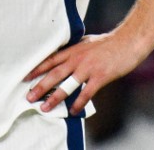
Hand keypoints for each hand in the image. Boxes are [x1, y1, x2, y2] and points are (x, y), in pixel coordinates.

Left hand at [23, 32, 145, 114]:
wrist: (127, 42)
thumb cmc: (108, 42)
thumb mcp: (86, 42)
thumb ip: (74, 50)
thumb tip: (65, 54)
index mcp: (73, 50)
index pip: (50, 60)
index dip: (37, 69)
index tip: (25, 77)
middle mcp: (77, 59)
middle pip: (54, 74)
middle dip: (40, 86)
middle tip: (28, 97)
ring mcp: (88, 68)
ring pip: (67, 85)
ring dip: (55, 97)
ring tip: (44, 107)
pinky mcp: (100, 77)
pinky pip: (86, 93)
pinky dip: (78, 103)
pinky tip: (72, 110)